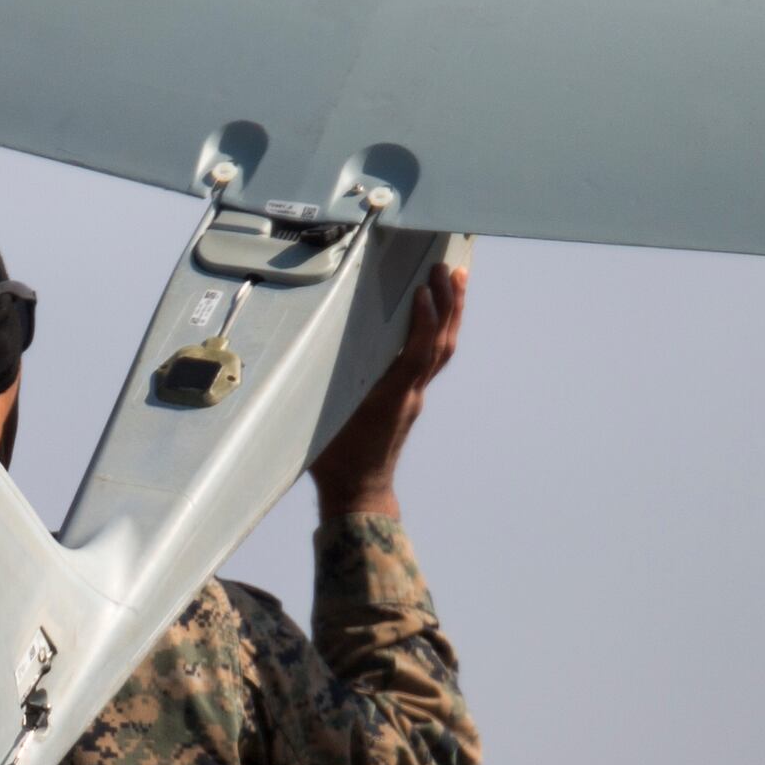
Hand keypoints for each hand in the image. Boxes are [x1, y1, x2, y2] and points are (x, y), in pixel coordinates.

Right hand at [310, 251, 468, 518]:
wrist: (360, 496)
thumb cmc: (335, 461)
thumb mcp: (324, 421)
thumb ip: (324, 389)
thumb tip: (309, 353)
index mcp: (390, 399)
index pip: (417, 355)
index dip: (423, 323)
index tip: (424, 290)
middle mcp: (410, 395)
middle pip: (440, 346)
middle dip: (448, 306)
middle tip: (449, 269)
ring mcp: (414, 397)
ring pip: (442, 351)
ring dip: (451, 314)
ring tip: (455, 280)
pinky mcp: (410, 400)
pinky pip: (431, 358)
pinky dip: (437, 330)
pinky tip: (436, 314)